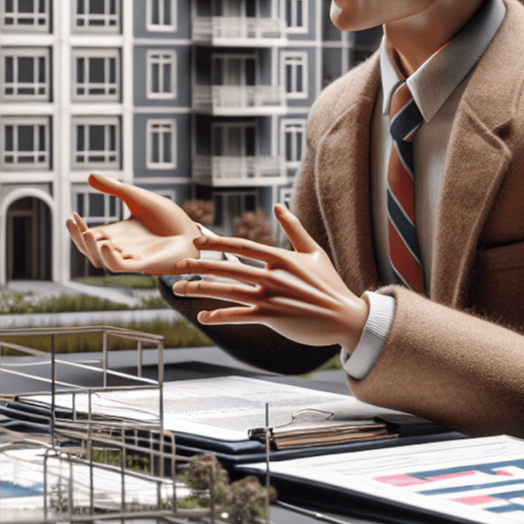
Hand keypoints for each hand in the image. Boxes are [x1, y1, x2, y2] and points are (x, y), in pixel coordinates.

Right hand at [65, 172, 201, 274]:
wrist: (194, 232)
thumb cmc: (168, 218)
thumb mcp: (136, 197)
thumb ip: (114, 188)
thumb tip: (89, 175)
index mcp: (118, 234)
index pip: (90, 235)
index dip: (77, 229)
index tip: (71, 215)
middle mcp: (121, 248)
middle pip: (91, 250)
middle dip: (78, 239)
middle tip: (73, 223)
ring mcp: (132, 258)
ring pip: (102, 261)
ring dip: (91, 249)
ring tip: (87, 233)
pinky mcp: (145, 265)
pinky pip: (122, 267)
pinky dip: (110, 259)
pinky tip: (105, 245)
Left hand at [171, 204, 368, 350]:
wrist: (347, 318)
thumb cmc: (330, 284)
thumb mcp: (314, 252)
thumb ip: (293, 228)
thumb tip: (278, 205)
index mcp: (281, 257)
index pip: (242, 246)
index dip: (217, 242)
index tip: (196, 241)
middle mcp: (273, 276)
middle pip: (228, 267)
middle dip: (199, 266)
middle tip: (177, 265)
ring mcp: (272, 298)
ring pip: (229, 292)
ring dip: (201, 290)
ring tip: (179, 289)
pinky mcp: (273, 318)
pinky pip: (240, 316)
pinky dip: (220, 316)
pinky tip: (203, 316)